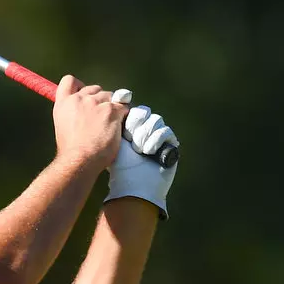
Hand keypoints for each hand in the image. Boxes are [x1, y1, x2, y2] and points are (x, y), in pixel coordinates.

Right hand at [52, 75, 127, 169]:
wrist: (79, 160)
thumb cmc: (71, 150)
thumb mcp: (63, 127)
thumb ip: (71, 114)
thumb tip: (81, 113)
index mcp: (64, 103)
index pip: (69, 80)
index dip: (80, 85)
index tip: (86, 95)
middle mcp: (79, 99)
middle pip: (95, 89)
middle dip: (100, 100)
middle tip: (102, 118)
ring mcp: (96, 103)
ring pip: (111, 97)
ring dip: (113, 108)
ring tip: (110, 125)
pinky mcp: (111, 110)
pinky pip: (123, 107)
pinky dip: (124, 115)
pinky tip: (120, 126)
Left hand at [104, 93, 177, 218]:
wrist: (133, 185)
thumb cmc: (120, 165)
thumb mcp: (113, 139)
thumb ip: (114, 119)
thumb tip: (117, 98)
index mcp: (129, 128)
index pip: (133, 109)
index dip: (130, 113)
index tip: (123, 120)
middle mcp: (144, 131)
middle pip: (145, 112)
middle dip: (136, 123)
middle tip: (131, 139)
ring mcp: (158, 137)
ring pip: (156, 120)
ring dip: (145, 134)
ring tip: (140, 149)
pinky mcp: (169, 145)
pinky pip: (166, 131)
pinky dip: (156, 139)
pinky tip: (149, 151)